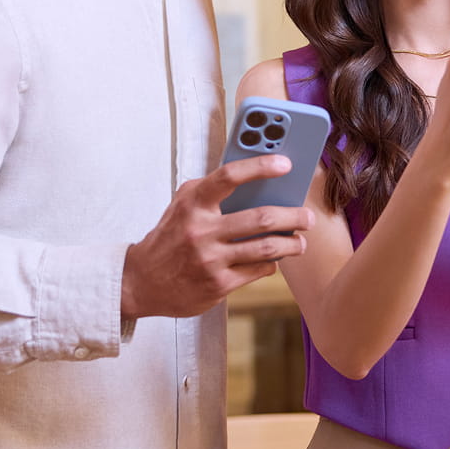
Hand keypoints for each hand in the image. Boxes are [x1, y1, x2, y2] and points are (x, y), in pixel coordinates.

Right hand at [120, 154, 312, 317]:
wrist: (141, 282)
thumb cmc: (170, 237)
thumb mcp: (182, 206)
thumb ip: (212, 190)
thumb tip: (256, 179)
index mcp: (193, 203)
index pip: (229, 176)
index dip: (260, 166)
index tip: (285, 163)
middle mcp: (201, 230)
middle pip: (261, 218)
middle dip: (293, 216)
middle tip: (308, 217)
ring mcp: (210, 260)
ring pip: (266, 248)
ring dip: (292, 244)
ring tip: (301, 241)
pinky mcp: (218, 285)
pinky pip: (258, 270)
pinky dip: (272, 263)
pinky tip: (275, 259)